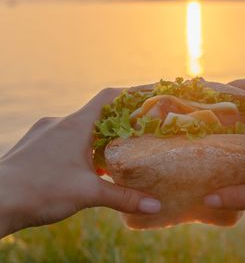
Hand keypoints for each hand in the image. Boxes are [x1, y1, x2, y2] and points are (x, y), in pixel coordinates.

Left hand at [0, 88, 160, 237]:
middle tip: (136, 128)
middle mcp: (60, 123)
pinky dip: (79, 146)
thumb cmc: (40, 191)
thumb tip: (155, 206)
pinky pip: (64, 138)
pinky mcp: (35, 144)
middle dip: (117, 119)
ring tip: (111, 151)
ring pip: (79, 127)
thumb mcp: (88, 194)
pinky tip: (83, 165)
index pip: (108, 97)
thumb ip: (123, 198)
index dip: (130, 93)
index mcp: (76, 125)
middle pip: (96, 112)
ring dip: (97, 135)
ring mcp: (45, 132)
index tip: (148, 94)